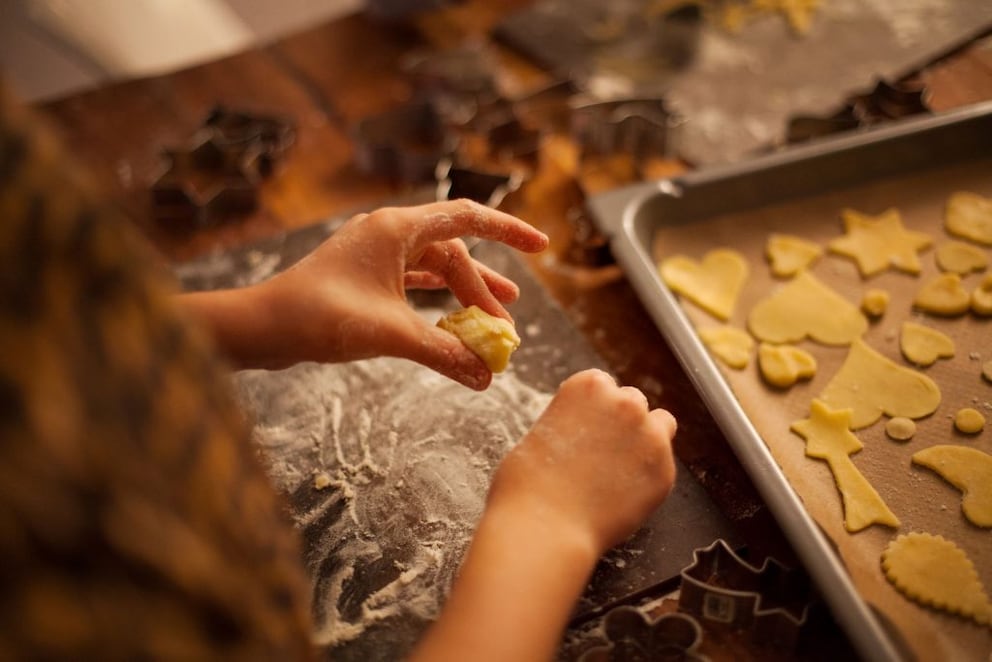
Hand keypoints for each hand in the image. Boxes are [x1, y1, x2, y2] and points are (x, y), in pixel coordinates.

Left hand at [250, 200, 546, 386]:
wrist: (261, 327)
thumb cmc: (319, 317)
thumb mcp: (391, 334)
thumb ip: (444, 353)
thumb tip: (487, 377)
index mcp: (397, 228)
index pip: (468, 218)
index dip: (510, 231)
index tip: (542, 246)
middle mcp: (387, 233)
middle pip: (453, 254)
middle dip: (482, 290)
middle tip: (505, 328)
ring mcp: (373, 255)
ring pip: (434, 269)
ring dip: (463, 294)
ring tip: (495, 318)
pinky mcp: (362, 277)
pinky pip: (412, 283)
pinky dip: (435, 303)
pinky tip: (451, 322)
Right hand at [487, 369, 676, 555]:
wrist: (545, 527)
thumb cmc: (528, 485)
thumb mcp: (542, 432)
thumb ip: (572, 421)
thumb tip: (584, 432)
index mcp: (589, 386)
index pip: (605, 385)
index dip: (597, 409)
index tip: (590, 428)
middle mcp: (624, 402)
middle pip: (634, 402)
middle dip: (622, 423)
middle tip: (604, 453)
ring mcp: (649, 436)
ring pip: (661, 427)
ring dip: (645, 442)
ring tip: (620, 471)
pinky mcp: (664, 471)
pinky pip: (663, 467)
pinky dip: (648, 479)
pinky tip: (622, 496)